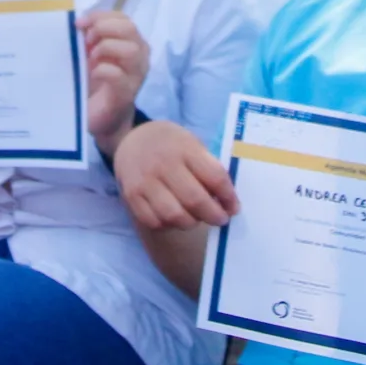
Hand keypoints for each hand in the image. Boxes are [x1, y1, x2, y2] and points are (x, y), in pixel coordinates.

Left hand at [82, 9, 149, 152]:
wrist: (100, 118)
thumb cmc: (94, 83)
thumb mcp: (90, 54)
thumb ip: (89, 38)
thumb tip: (78, 22)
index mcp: (131, 42)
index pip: (122, 17)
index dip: (100, 16)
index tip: (79, 24)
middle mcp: (139, 55)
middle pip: (129, 28)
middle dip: (103, 29)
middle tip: (87, 42)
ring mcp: (136, 75)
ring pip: (130, 50)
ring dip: (105, 49)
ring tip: (91, 59)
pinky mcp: (127, 94)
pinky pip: (117, 74)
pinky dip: (102, 70)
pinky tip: (92, 75)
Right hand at [114, 121, 238, 230]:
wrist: (133, 139)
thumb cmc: (172, 145)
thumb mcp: (193, 145)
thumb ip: (208, 168)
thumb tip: (226, 200)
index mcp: (185, 149)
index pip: (214, 177)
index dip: (228, 197)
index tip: (234, 208)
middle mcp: (163, 165)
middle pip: (195, 200)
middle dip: (213, 215)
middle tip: (221, 219)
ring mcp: (145, 182)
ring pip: (174, 215)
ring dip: (192, 222)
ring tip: (197, 218)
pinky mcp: (131, 196)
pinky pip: (154, 221)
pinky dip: (169, 225)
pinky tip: (175, 218)